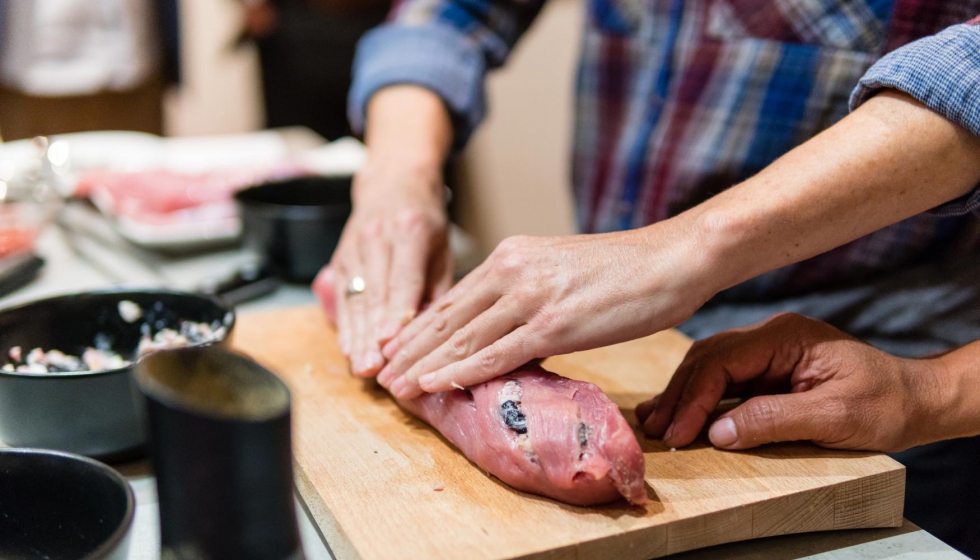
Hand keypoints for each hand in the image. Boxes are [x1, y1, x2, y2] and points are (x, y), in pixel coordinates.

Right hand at [318, 160, 450, 376]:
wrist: (393, 182)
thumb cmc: (426, 221)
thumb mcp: (442, 247)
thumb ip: (438, 288)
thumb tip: (434, 332)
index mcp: (409, 232)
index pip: (402, 278)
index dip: (394, 311)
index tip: (390, 341)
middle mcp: (377, 238)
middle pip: (374, 293)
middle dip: (372, 334)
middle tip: (374, 367)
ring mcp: (354, 248)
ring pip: (354, 298)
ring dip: (356, 336)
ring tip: (361, 366)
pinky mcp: (340, 258)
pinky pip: (341, 297)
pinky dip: (344, 325)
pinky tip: (348, 349)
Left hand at [379, 224, 712, 398]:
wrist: (671, 258)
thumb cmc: (624, 270)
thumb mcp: (560, 269)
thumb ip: (526, 290)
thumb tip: (502, 323)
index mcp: (512, 254)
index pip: (453, 297)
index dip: (419, 329)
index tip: (396, 351)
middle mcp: (513, 269)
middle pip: (447, 316)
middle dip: (410, 350)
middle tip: (381, 375)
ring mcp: (532, 295)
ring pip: (463, 336)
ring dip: (425, 365)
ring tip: (396, 388)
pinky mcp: (555, 321)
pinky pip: (496, 351)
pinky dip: (461, 371)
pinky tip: (437, 384)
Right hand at [636, 313, 950, 452]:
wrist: (916, 400)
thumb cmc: (885, 404)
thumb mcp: (834, 416)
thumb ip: (774, 419)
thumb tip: (717, 431)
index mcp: (784, 336)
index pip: (722, 360)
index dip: (695, 396)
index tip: (679, 432)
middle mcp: (770, 336)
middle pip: (707, 359)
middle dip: (679, 395)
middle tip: (655, 429)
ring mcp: (767, 351)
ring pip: (709, 367)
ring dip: (682, 395)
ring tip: (655, 422)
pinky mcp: (768, 369)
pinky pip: (723, 379)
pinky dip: (698, 397)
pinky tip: (677, 412)